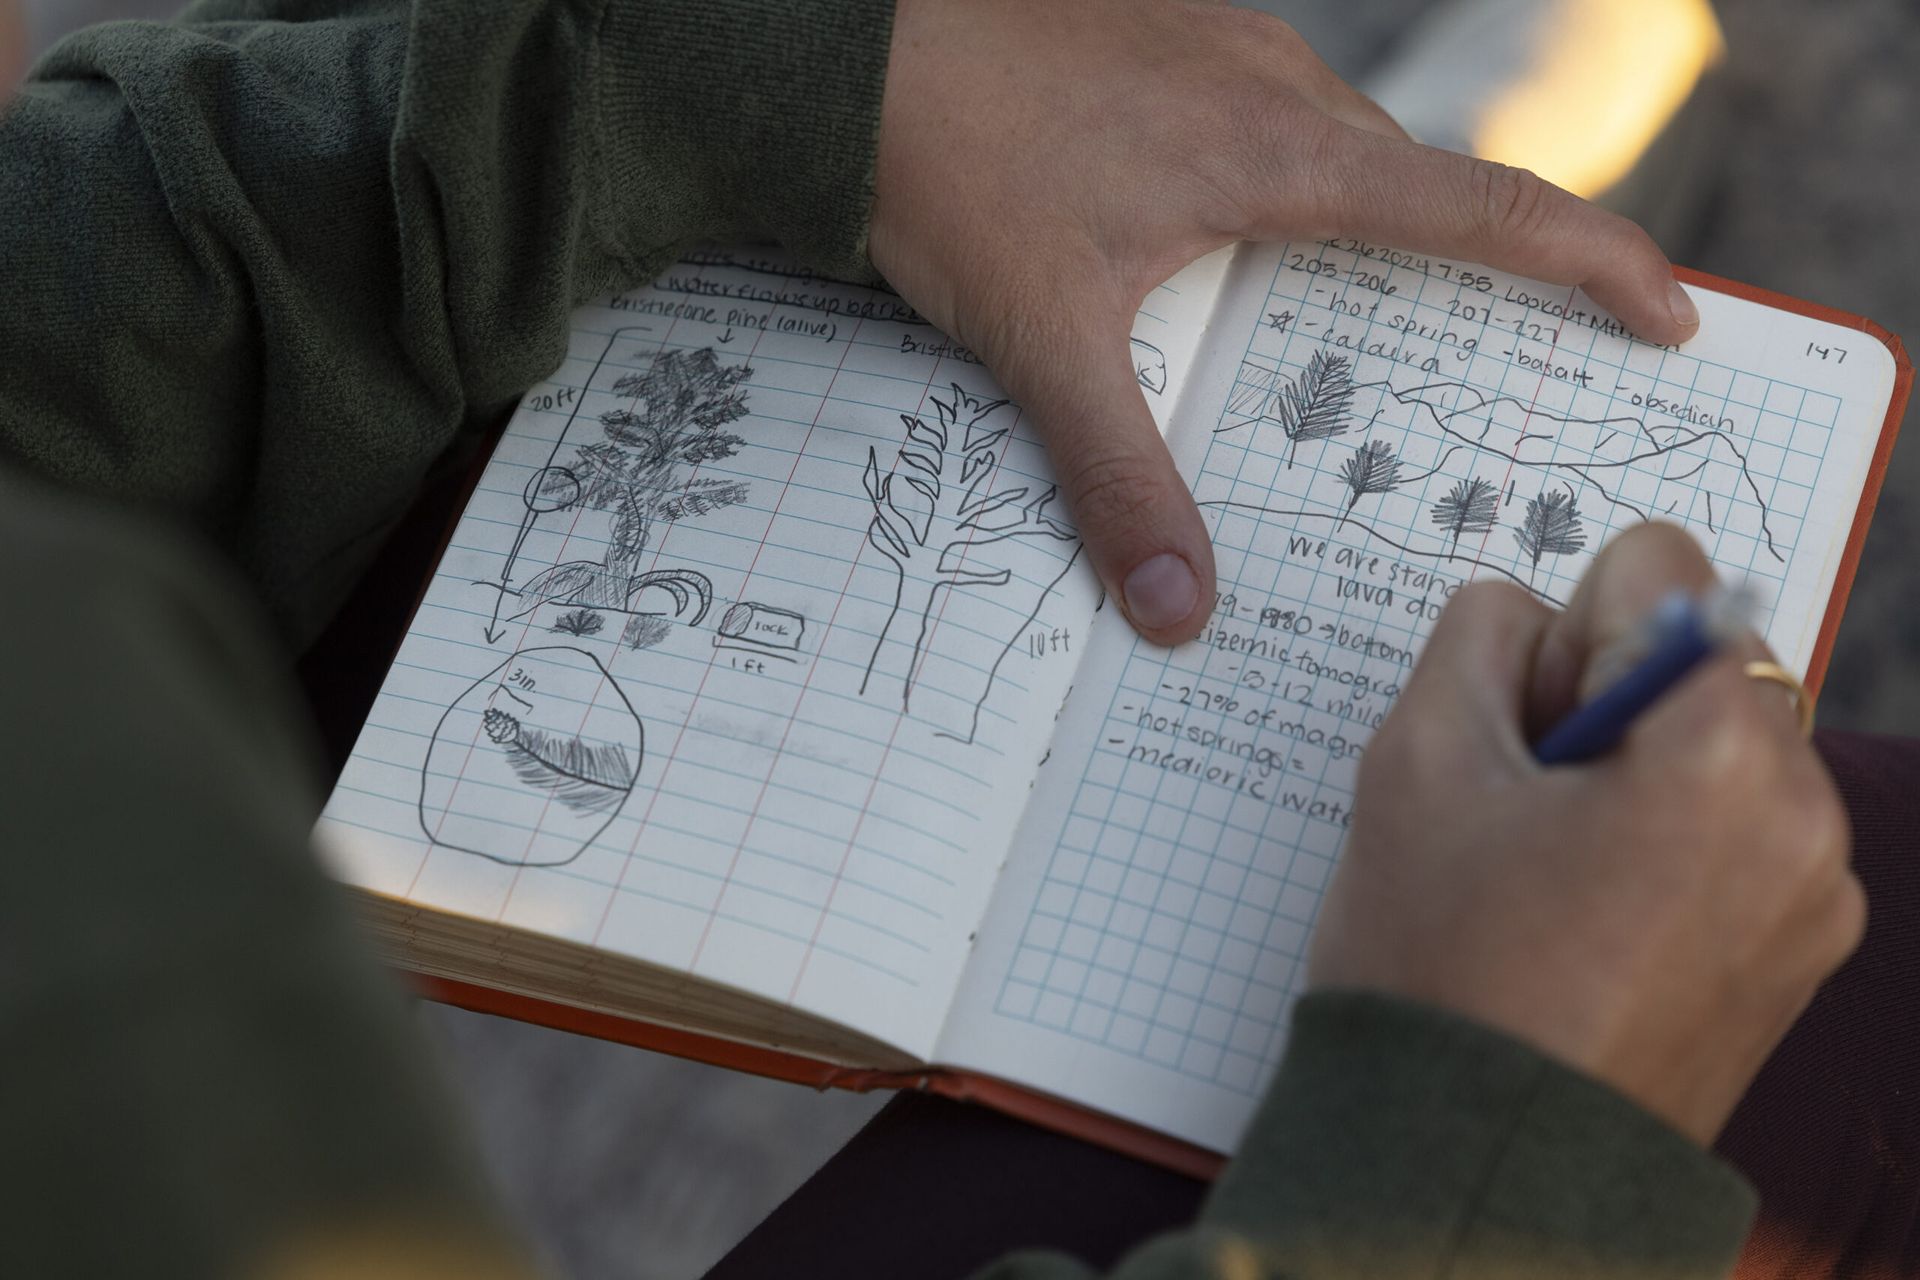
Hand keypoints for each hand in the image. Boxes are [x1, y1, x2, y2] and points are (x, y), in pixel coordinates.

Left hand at [870, 0, 1700, 644]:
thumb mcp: (1044, 338)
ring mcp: (1220, 47)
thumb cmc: (948, 165)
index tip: (1667, 311)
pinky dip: (1295, 187)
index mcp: (1279, 151)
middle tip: (1513, 354)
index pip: (1487, 207)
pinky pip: (1272, 116)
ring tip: (1373, 319)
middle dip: (1489, 261)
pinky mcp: (1167, 39)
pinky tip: (1237, 243)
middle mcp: (1273, 82)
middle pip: (1425, 182)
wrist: (842, 48)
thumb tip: (1179, 609)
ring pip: (1345, 148)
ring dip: (1377, 226)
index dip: (1595, 260)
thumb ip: (1117, 476)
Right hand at [1308, 523, 1861, 1145]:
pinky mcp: (1799, 952)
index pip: (1658, 566)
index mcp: (1723, 751)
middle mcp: (1805, 812)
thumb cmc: (1441, 967)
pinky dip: (1663, 845)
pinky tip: (1585, 920)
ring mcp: (1814, 892)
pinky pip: (1733, 835)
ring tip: (1546, 873)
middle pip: (1694, 659)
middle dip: (1603, 702)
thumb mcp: (1415, 760)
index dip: (1562, 628)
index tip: (1522, 728)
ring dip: (1631, 773)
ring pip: (1711, 746)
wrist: (1478, 1164)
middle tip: (1520, 805)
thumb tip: (1527, 613)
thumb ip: (1476, 637)